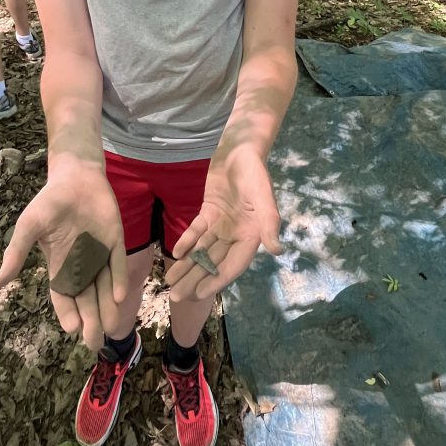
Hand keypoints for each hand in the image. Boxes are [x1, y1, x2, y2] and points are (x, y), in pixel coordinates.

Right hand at [0, 155, 127, 349]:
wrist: (75, 177)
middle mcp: (80, 264)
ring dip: (106, 307)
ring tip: (110, 328)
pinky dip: (118, 280)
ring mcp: (99, 254)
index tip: (71, 329)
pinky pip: (117, 265)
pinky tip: (119, 296)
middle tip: (94, 342)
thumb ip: (16, 254)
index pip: (63, 297)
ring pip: (103, 287)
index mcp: (59, 265)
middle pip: (86, 299)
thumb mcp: (29, 227)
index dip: (67, 313)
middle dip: (90, 321)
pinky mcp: (114, 242)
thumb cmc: (49, 202)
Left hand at [167, 148, 282, 301]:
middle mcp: (237, 234)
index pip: (233, 264)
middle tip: (175, 296)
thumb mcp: (263, 195)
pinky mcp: (209, 213)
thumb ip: (269, 221)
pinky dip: (187, 242)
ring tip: (169, 282)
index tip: (199, 294)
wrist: (240, 149)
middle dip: (195, 279)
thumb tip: (277, 250)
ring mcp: (222, 225)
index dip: (216, 280)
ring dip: (187, 265)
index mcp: (252, 235)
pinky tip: (175, 253)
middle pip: (214, 262)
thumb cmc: (254, 172)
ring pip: (202, 250)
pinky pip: (197, 231)